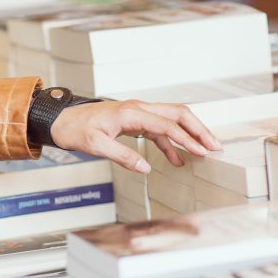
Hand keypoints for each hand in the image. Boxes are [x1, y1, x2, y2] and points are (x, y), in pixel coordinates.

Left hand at [50, 100, 220, 173]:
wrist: (61, 119)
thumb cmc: (75, 129)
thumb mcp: (96, 146)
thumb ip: (122, 156)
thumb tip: (145, 168)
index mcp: (132, 113)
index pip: (168, 125)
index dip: (188, 139)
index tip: (203, 152)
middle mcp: (139, 109)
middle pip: (178, 114)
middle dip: (199, 130)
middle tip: (215, 146)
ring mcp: (137, 113)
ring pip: (171, 119)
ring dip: (189, 134)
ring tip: (204, 152)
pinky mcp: (134, 121)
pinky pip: (158, 130)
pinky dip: (170, 142)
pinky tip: (176, 159)